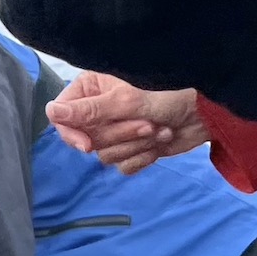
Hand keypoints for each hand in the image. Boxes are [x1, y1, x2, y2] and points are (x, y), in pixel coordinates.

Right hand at [45, 72, 209, 174]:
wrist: (206, 112)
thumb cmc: (169, 93)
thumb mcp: (126, 101)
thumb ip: (87, 110)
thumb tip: (50, 112)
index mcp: (92, 89)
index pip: (62, 116)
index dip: (72, 133)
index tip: (87, 145)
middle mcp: (99, 110)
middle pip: (88, 139)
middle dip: (120, 136)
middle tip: (146, 124)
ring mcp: (115, 131)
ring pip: (105, 155)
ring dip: (135, 145)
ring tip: (158, 129)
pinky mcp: (131, 149)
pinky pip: (122, 166)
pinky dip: (142, 157)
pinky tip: (159, 143)